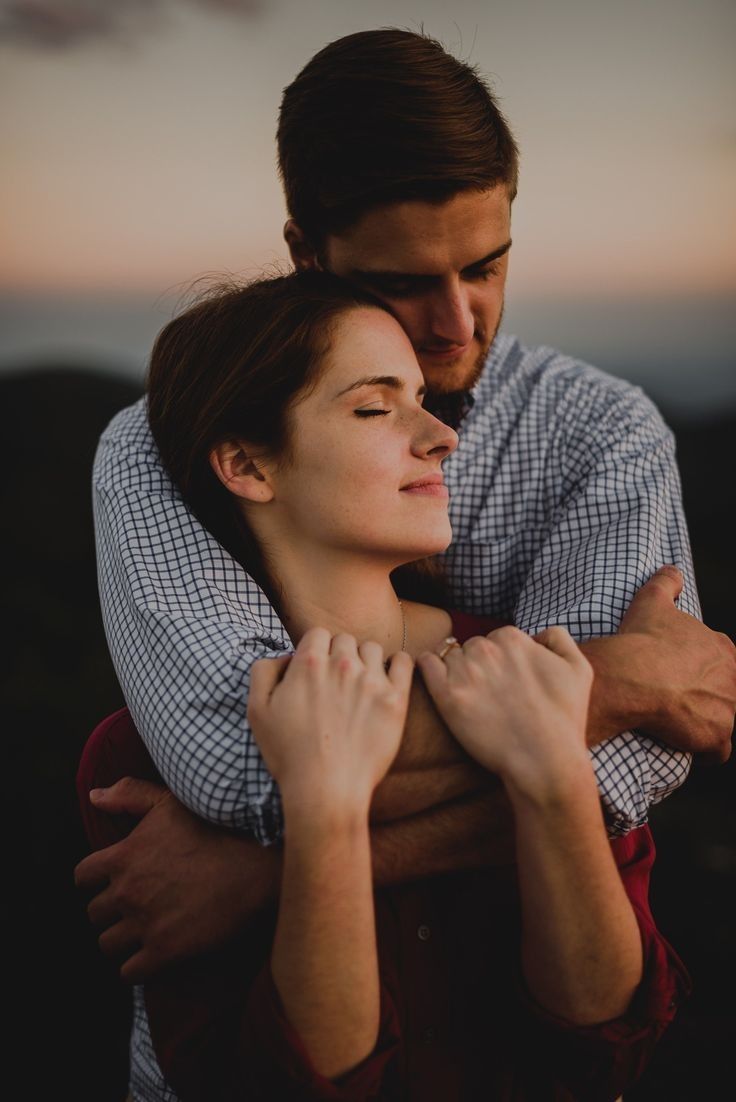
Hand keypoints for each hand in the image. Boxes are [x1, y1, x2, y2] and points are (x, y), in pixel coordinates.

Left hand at [73, 778, 279, 981]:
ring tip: (139, 934)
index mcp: (123, 856)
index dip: (94, 881)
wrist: (255, 867)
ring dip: (120, 940)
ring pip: (107, 944)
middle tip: (131, 908)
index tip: (111, 882)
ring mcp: (144, 924)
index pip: (82, 877)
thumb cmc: (215, 829)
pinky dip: (135, 968)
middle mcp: (127, 892)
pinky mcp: (164, 952)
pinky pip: (128, 972)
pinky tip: (151, 957)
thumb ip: (129, 795)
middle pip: (94, 914)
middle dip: (109, 912)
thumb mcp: (170, 802)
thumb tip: (94, 796)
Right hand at [248, 628, 413, 815]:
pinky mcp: (395, 700)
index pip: (317, 634)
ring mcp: (371, 681)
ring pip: (372, 649)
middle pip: (345, 640)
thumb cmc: (288, 754)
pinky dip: (396, 664)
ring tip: (359, 684)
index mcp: (309, 663)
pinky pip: (403, 662)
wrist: (326, 790)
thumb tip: (285, 657)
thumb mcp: (256, 710)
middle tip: (336, 683)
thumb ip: (263, 671)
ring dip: (365, 660)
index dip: (315, 650)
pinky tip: (388, 679)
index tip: (316, 670)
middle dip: (339, 655)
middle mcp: (342, 665)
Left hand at [417, 625, 592, 799]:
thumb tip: (537, 634)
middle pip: (474, 646)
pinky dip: (428, 666)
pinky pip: (426, 664)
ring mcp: (464, 672)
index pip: (500, 638)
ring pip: (450, 656)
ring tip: (474, 697)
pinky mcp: (447, 696)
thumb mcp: (579, 669)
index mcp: (513, 639)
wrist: (544, 761)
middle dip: (481, 664)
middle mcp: (486, 649)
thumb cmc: (564, 719)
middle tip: (493, 694)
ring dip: (458, 669)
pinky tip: (439, 681)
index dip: (504, 660)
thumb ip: (559, 638)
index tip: (509, 682)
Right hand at [618, 565, 735, 760]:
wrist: (635, 676)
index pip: (724, 662)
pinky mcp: (716, 738)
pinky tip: (687, 745)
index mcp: (723, 649)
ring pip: (724, 720)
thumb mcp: (652, 601)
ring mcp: (728, 711)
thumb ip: (666, 583)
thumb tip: (672, 570)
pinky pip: (718, 752)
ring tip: (679, 722)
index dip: (703, 669)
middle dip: (709, 696)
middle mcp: (734, 680)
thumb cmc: (644, 639)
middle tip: (679, 698)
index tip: (682, 674)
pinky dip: (707, 751)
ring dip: (706, 722)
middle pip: (727, 692)